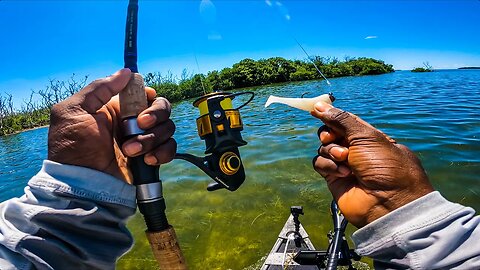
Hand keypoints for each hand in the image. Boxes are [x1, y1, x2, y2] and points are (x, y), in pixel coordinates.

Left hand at [48, 68, 175, 183]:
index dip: (149, 95)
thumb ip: (99, 88)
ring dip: (151, 138)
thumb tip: (126, 72)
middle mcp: (132, 123)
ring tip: (129, 151)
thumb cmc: (73, 147)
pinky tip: (147, 160)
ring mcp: (143, 141)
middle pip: (162, 108)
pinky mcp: (151, 159)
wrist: (83, 184)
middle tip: (142, 124)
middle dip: (155, 114)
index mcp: (115, 109)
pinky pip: (170, 148)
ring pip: (167, 128)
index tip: (145, 99)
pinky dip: (162, 153)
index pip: (144, 94)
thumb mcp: (73, 111)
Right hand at [311, 102, 433, 226]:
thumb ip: (340, 120)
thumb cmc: (385, 165)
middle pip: (329, 133)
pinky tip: (342, 173)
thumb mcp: (365, 136)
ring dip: (331, 151)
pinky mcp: (334, 178)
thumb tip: (319, 105)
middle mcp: (355, 149)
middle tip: (333, 137)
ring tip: (345, 160)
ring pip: (323, 148)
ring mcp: (344, 164)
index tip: (315, 110)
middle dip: (329, 134)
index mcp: (367, 136)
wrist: (389, 202)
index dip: (329, 115)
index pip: (342, 120)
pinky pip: (320, 164)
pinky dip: (328, 165)